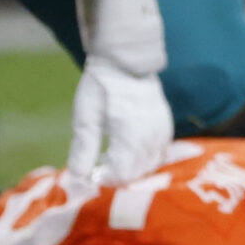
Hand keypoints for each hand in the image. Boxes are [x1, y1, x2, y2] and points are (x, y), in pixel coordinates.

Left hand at [67, 57, 173, 181]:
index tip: (93, 172)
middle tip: (101, 167)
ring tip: (114, 159)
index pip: (123, 173)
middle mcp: (152, 136)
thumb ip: (82, 152)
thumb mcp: (85, 120)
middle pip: (138, 173)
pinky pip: (160, 154)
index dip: (106, 179)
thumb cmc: (100, 90)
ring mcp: (163, 131)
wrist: (125, 65)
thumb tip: (77, 179)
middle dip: (118, 176)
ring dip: (133, 169)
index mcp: (130, 134)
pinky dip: (145, 160)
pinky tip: (130, 151)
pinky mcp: (167, 127)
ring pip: (151, 165)